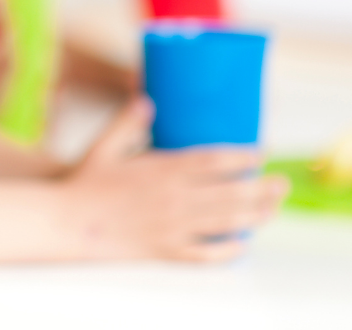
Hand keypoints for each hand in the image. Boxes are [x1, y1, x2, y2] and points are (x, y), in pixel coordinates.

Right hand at [63, 97, 288, 260]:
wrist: (70, 222)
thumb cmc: (86, 181)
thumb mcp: (103, 145)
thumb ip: (127, 121)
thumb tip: (147, 98)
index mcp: (161, 170)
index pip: (213, 161)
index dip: (242, 156)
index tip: (260, 152)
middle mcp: (174, 199)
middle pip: (231, 194)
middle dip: (262, 188)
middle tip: (280, 182)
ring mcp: (173, 227)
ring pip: (227, 224)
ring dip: (256, 216)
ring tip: (271, 209)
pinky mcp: (167, 250)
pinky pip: (207, 254)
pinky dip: (229, 250)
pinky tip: (241, 244)